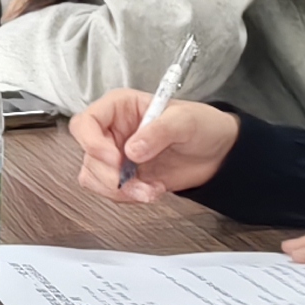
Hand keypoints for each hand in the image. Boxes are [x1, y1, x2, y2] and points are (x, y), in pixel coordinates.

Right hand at [69, 91, 239, 202]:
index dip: (92, 142)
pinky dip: (130, 197)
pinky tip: (152, 191)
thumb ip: (158, 131)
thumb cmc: (202, 125)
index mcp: (120, 108)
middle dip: (107, 173)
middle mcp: (113, 131)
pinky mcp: (126, 177)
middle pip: (87, 155)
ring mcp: (117, 156)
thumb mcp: (185, 121)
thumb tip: (132, 150)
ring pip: (94, 177)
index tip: (115, 159)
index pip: (86, 122)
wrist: (218, 153)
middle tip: (131, 179)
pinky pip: (112, 192)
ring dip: (119, 190)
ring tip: (149, 189)